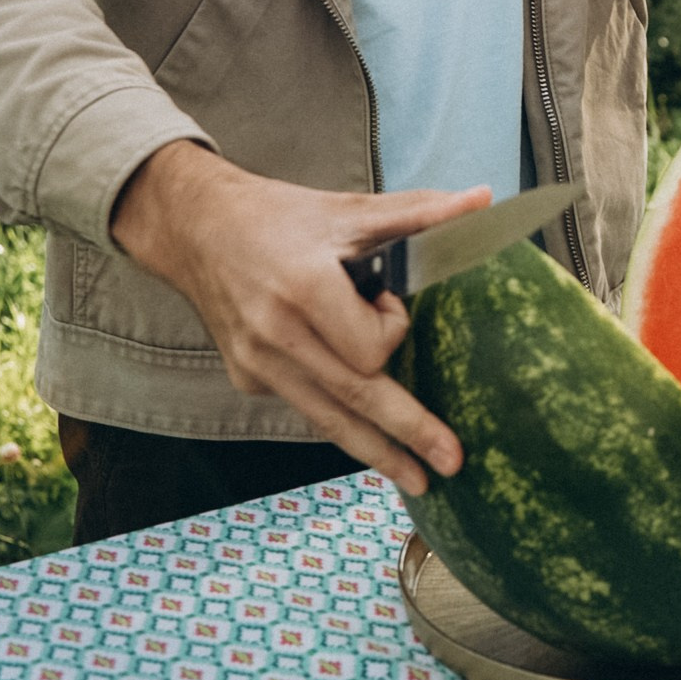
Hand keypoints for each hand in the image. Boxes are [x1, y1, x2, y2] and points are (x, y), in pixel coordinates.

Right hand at [110, 140, 487, 496]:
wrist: (196, 228)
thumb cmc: (279, 215)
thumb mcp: (349, 209)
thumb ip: (419, 212)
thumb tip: (484, 199)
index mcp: (304, 289)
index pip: (369, 345)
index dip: (392, 329)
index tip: (386, 299)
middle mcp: (276, 336)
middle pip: (354, 398)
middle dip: (406, 435)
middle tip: (450, 465)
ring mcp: (256, 365)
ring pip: (328, 418)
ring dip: (375, 451)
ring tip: (416, 479)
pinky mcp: (247, 378)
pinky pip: (306, 404)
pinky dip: (338, 416)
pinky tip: (364, 425)